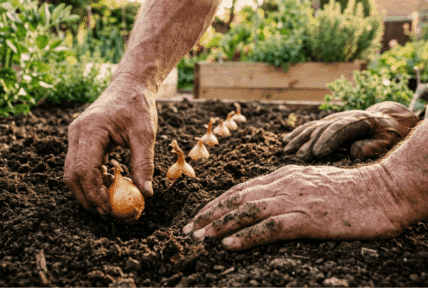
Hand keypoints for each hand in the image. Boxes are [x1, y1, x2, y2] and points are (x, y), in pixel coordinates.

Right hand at [64, 78, 156, 216]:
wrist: (130, 86)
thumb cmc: (138, 106)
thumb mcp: (145, 134)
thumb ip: (143, 164)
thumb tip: (147, 193)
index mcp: (90, 130)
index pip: (83, 170)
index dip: (94, 193)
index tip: (109, 210)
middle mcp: (77, 134)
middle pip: (72, 175)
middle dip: (87, 198)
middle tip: (106, 213)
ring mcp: (76, 137)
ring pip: (73, 172)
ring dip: (88, 190)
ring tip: (110, 200)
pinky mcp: (81, 140)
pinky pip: (80, 165)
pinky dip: (92, 178)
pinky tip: (110, 182)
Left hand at [183, 164, 411, 250]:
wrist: (381, 191)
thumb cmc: (349, 191)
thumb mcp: (311, 184)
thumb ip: (287, 190)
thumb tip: (265, 203)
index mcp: (283, 176)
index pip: (241, 188)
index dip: (217, 202)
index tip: (199, 216)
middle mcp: (284, 184)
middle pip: (237, 198)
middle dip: (210, 214)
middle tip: (190, 229)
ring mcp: (295, 200)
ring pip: (248, 210)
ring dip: (221, 224)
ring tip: (202, 237)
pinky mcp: (308, 218)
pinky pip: (271, 227)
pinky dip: (248, 236)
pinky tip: (230, 244)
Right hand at [283, 101, 418, 160]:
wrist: (386, 122)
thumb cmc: (388, 135)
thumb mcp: (387, 141)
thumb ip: (372, 146)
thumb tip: (353, 152)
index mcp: (360, 120)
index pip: (340, 128)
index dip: (327, 139)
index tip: (317, 153)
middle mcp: (343, 117)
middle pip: (322, 128)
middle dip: (309, 142)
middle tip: (299, 157)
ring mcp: (333, 120)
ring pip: (313, 127)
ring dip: (298, 139)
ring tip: (287, 151)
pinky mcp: (327, 125)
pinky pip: (309, 128)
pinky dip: (297, 134)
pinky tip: (286, 141)